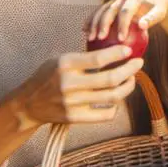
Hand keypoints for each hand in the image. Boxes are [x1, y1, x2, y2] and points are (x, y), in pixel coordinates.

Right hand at [12, 47, 144, 128]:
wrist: (28, 103)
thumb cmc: (48, 76)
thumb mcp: (60, 59)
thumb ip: (83, 57)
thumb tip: (114, 49)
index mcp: (66, 64)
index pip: (98, 59)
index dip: (118, 54)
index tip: (130, 52)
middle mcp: (70, 84)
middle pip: (110, 79)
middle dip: (130, 70)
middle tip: (139, 64)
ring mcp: (72, 103)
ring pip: (112, 97)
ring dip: (127, 87)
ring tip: (132, 80)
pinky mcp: (74, 118)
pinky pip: (105, 115)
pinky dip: (116, 107)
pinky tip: (117, 99)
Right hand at [86, 0, 167, 43]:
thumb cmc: (159, 8)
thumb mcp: (159, 12)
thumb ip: (151, 18)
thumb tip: (142, 26)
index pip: (126, 12)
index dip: (122, 25)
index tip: (120, 39)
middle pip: (110, 10)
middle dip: (103, 24)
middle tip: (99, 39)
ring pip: (101, 10)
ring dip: (94, 23)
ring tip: (89, 38)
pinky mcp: (111, 3)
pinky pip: (99, 11)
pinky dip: (91, 19)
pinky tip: (84, 30)